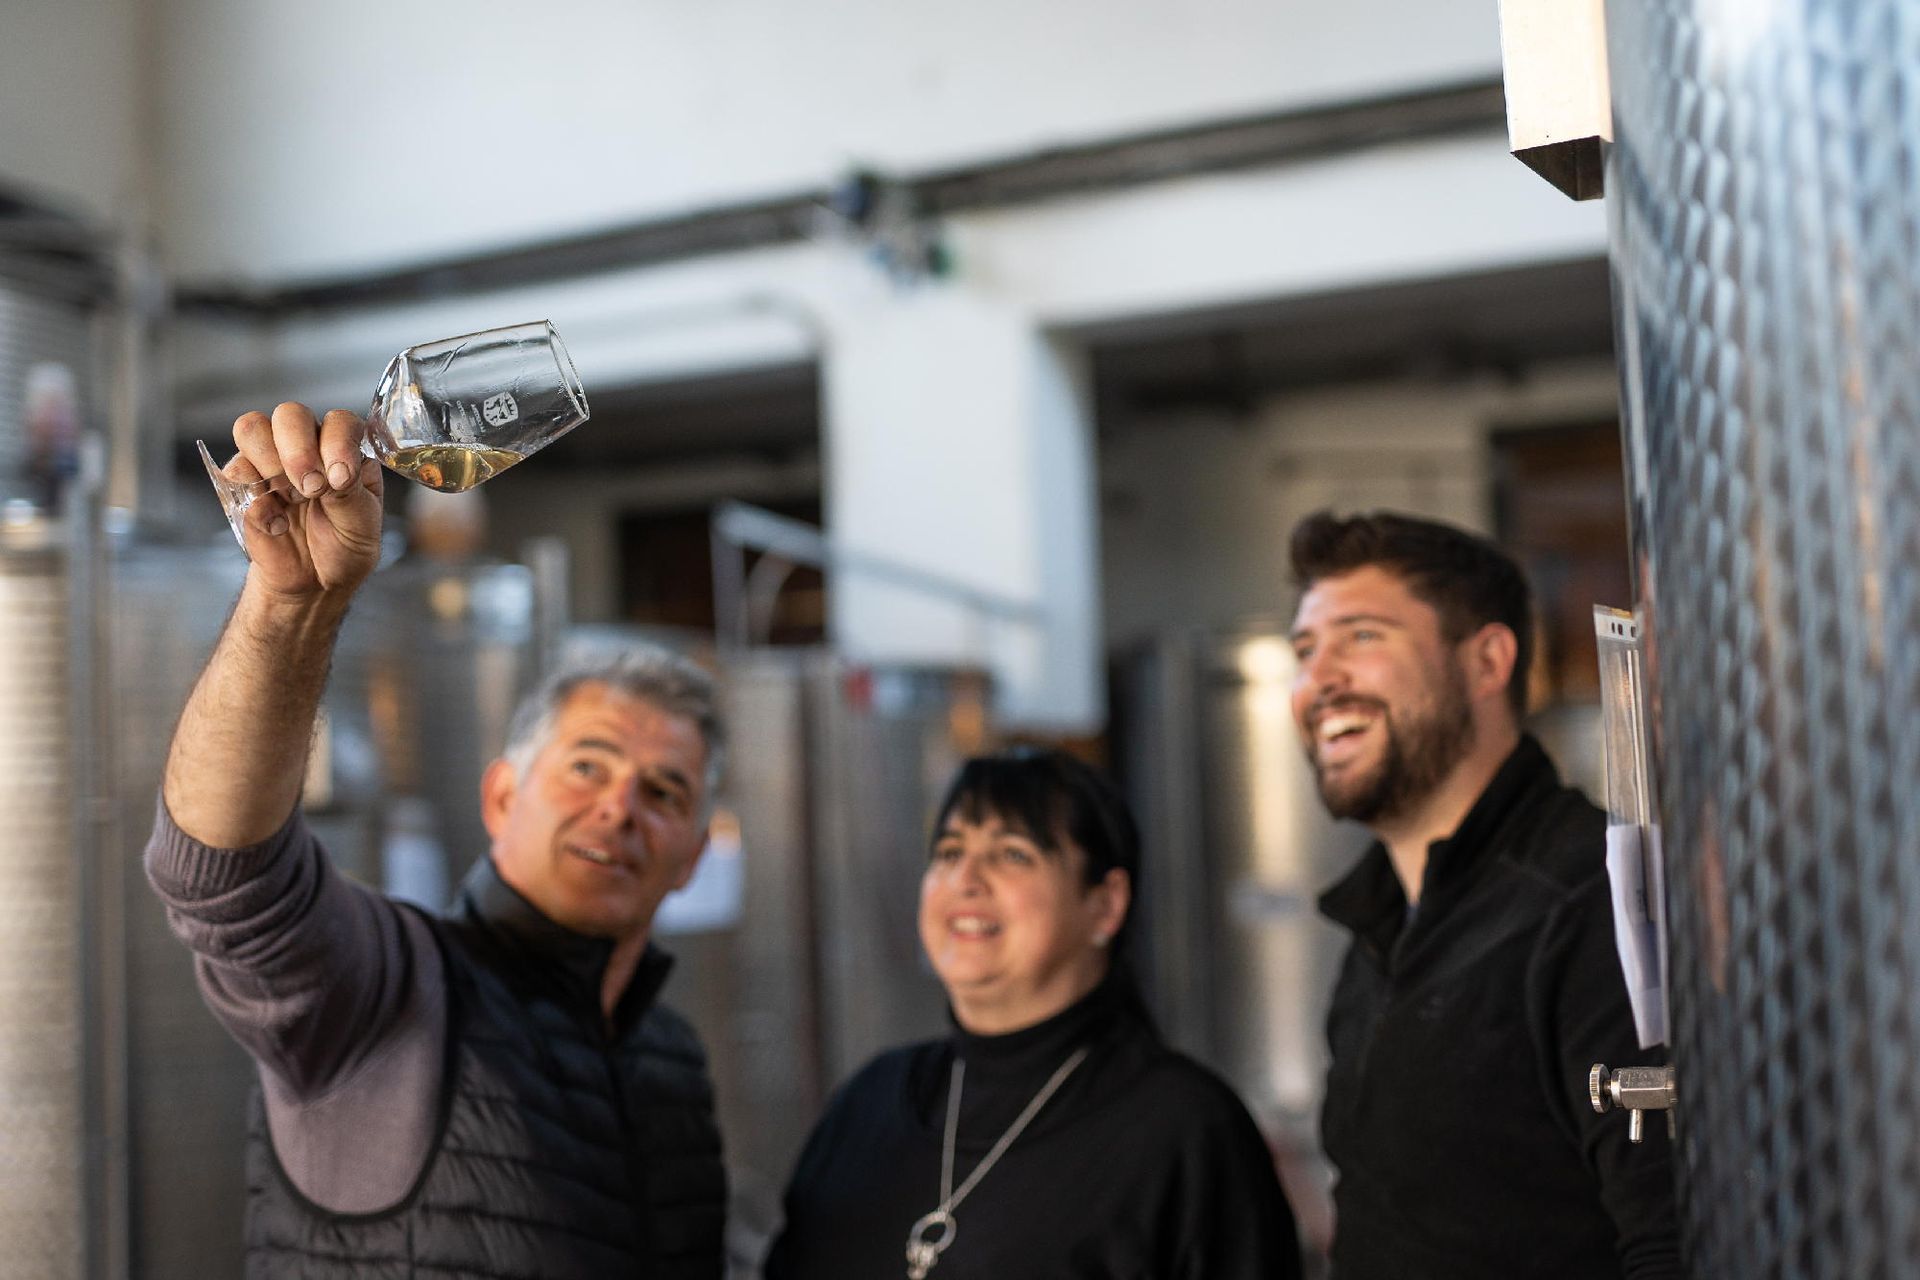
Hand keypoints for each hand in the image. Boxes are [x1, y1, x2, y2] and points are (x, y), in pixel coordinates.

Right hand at [221, 402, 383, 597]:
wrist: (313, 582)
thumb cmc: (345, 547)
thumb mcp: (361, 526)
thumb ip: (351, 496)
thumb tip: (335, 472)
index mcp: (344, 450)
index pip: (339, 422)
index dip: (337, 443)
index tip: (340, 479)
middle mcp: (307, 447)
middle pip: (289, 414)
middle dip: (298, 450)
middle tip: (311, 488)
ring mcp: (271, 462)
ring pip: (251, 428)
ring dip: (270, 463)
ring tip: (291, 499)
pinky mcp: (244, 485)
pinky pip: (235, 473)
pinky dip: (256, 501)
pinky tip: (278, 525)